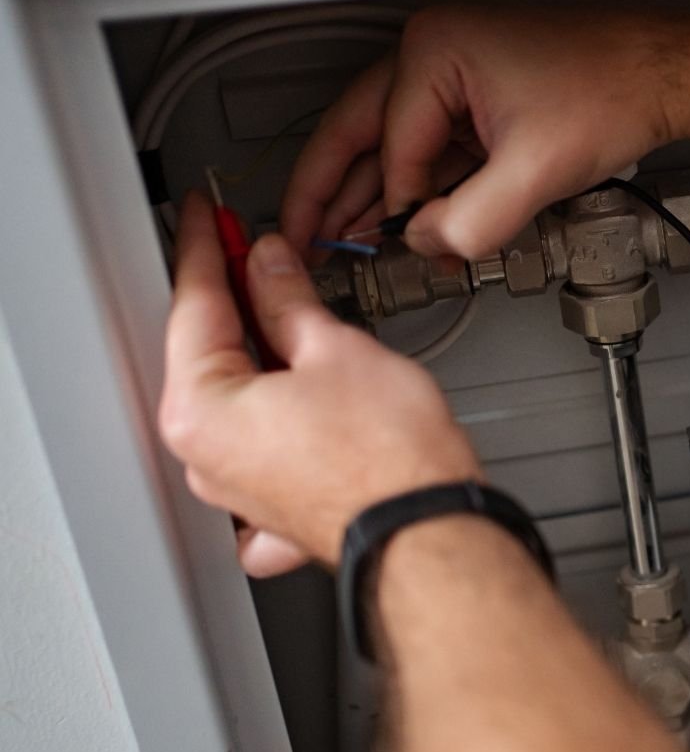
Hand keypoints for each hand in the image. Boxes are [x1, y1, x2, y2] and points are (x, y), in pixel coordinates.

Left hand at [160, 191, 481, 574]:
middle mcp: (206, 458)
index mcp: (201, 411)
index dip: (208, 250)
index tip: (208, 220)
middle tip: (254, 255)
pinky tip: (300, 394)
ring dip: (260, 354)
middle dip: (235, 302)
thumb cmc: (392, 461)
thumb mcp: (336, 350)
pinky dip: (274, 417)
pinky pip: (260, 450)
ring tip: (294, 316)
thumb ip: (288, 300)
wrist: (432, 531)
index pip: (194, 306)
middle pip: (209, 355)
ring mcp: (237, 490)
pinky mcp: (275, 509)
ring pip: (236, 400)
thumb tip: (269, 268)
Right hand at [281, 4, 685, 260]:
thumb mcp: (537, 172)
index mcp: (434, 53)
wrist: (667, 74)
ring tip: (341, 240)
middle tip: (300, 239)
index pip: (389, 146)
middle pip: (360, 133)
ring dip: (375, 195)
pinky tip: (404, 222)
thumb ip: (473, 221)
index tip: (399, 247)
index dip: (396, 207)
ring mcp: (454, 76)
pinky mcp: (479, 99)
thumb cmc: (616, 91)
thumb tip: (428, 245)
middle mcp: (434, 54)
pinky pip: (431, 148)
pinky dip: (419, 187)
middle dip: (332, 192)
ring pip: (392, 144)